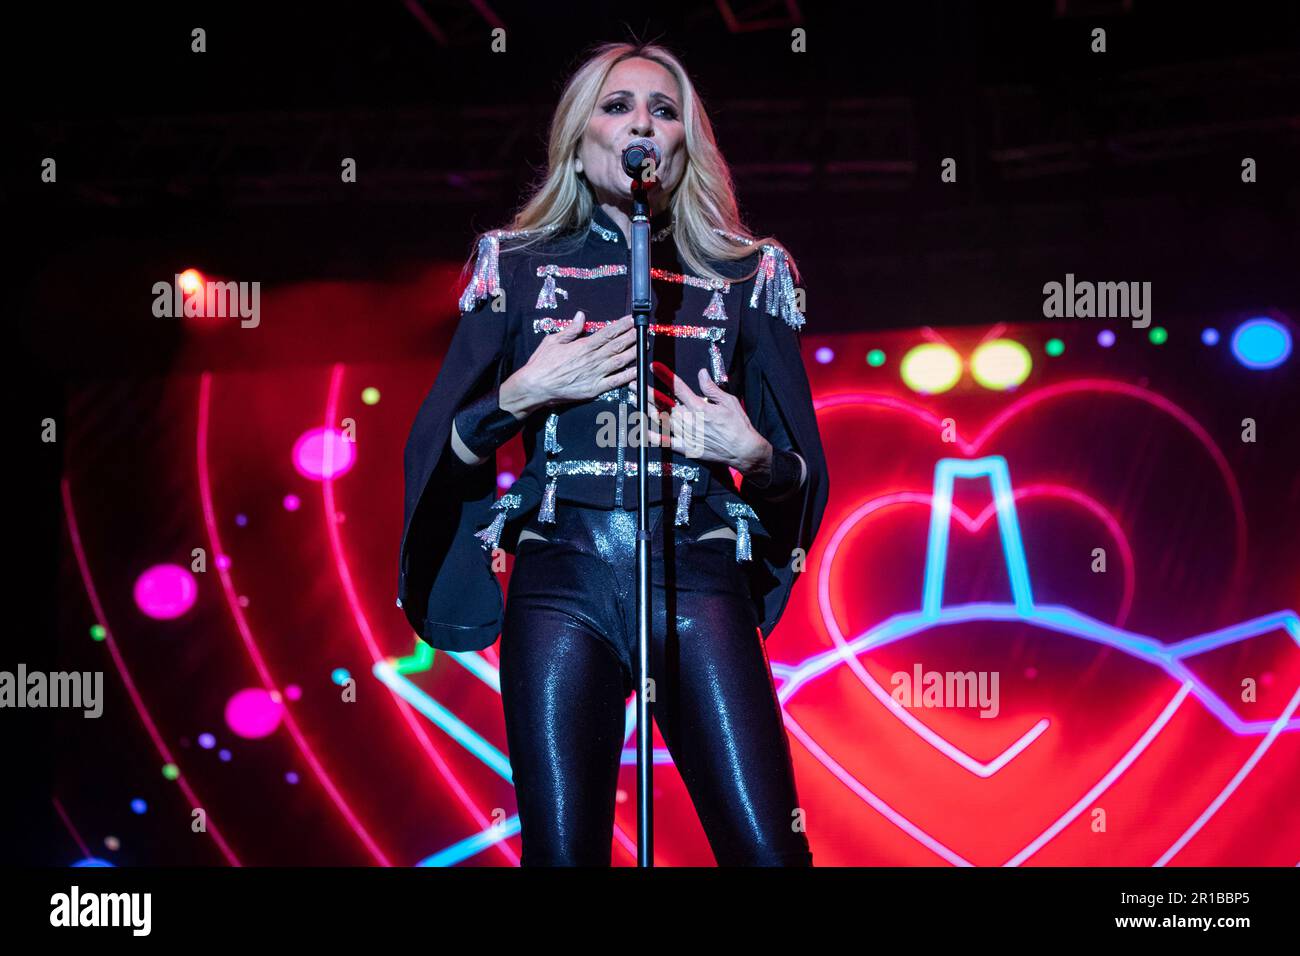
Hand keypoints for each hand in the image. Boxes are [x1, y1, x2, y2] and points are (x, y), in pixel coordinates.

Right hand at [499, 311, 638, 416]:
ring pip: (619, 361)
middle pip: (617, 345)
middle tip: (644, 330)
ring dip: (633, 352)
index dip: (621, 326)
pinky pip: (615, 381)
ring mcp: (595, 375)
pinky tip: (637, 370)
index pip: (607, 333)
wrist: (535, 387)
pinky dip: (628, 375)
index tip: (631, 320)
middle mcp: (592, 359)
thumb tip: (581, 317)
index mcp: (583, 346)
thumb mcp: (552, 341)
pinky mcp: (595, 389)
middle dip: (632, 337)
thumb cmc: (541, 364)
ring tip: (644, 345)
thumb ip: (570, 330)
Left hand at [636, 363, 771, 472]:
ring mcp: (686, 435)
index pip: (678, 387)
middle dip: (647, 392)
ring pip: (660, 419)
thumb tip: (701, 374)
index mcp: (699, 406)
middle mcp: (689, 420)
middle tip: (634, 384)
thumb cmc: (738, 426)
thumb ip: (712, 388)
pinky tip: (642, 430)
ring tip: (634, 399)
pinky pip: (666, 442)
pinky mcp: (686, 448)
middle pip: (663, 403)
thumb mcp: (729, 401)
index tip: (654, 367)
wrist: (743, 450)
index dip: (664, 375)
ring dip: (645, 408)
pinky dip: (653, 436)